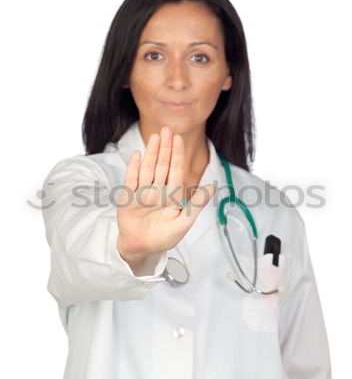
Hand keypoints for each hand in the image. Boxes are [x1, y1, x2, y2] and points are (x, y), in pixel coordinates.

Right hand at [116, 126, 215, 264]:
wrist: (141, 249)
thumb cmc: (163, 237)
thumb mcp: (185, 221)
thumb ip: (197, 202)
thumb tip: (214, 185)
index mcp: (171, 195)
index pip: (175, 171)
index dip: (177, 155)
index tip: (179, 139)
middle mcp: (157, 190)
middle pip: (162, 165)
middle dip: (165, 148)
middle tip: (168, 130)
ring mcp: (142, 192)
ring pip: (148, 168)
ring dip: (151, 153)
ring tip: (155, 137)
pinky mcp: (128, 197)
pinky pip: (131, 179)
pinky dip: (134, 167)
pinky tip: (137, 155)